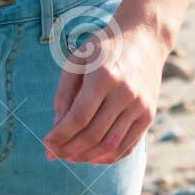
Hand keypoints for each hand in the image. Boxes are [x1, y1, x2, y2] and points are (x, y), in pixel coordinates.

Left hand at [43, 19, 165, 164]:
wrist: (144, 37)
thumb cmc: (104, 48)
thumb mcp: (77, 61)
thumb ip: (64, 94)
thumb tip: (56, 129)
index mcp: (103, 76)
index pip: (79, 117)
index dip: (60, 136)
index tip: (46, 144)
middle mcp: (125, 92)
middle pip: (93, 134)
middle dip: (69, 149)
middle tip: (54, 154)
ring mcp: (140, 105)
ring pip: (111, 145)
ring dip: (87, 157)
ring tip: (70, 157)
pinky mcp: (149, 115)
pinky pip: (128, 145)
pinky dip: (109, 157)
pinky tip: (93, 158)